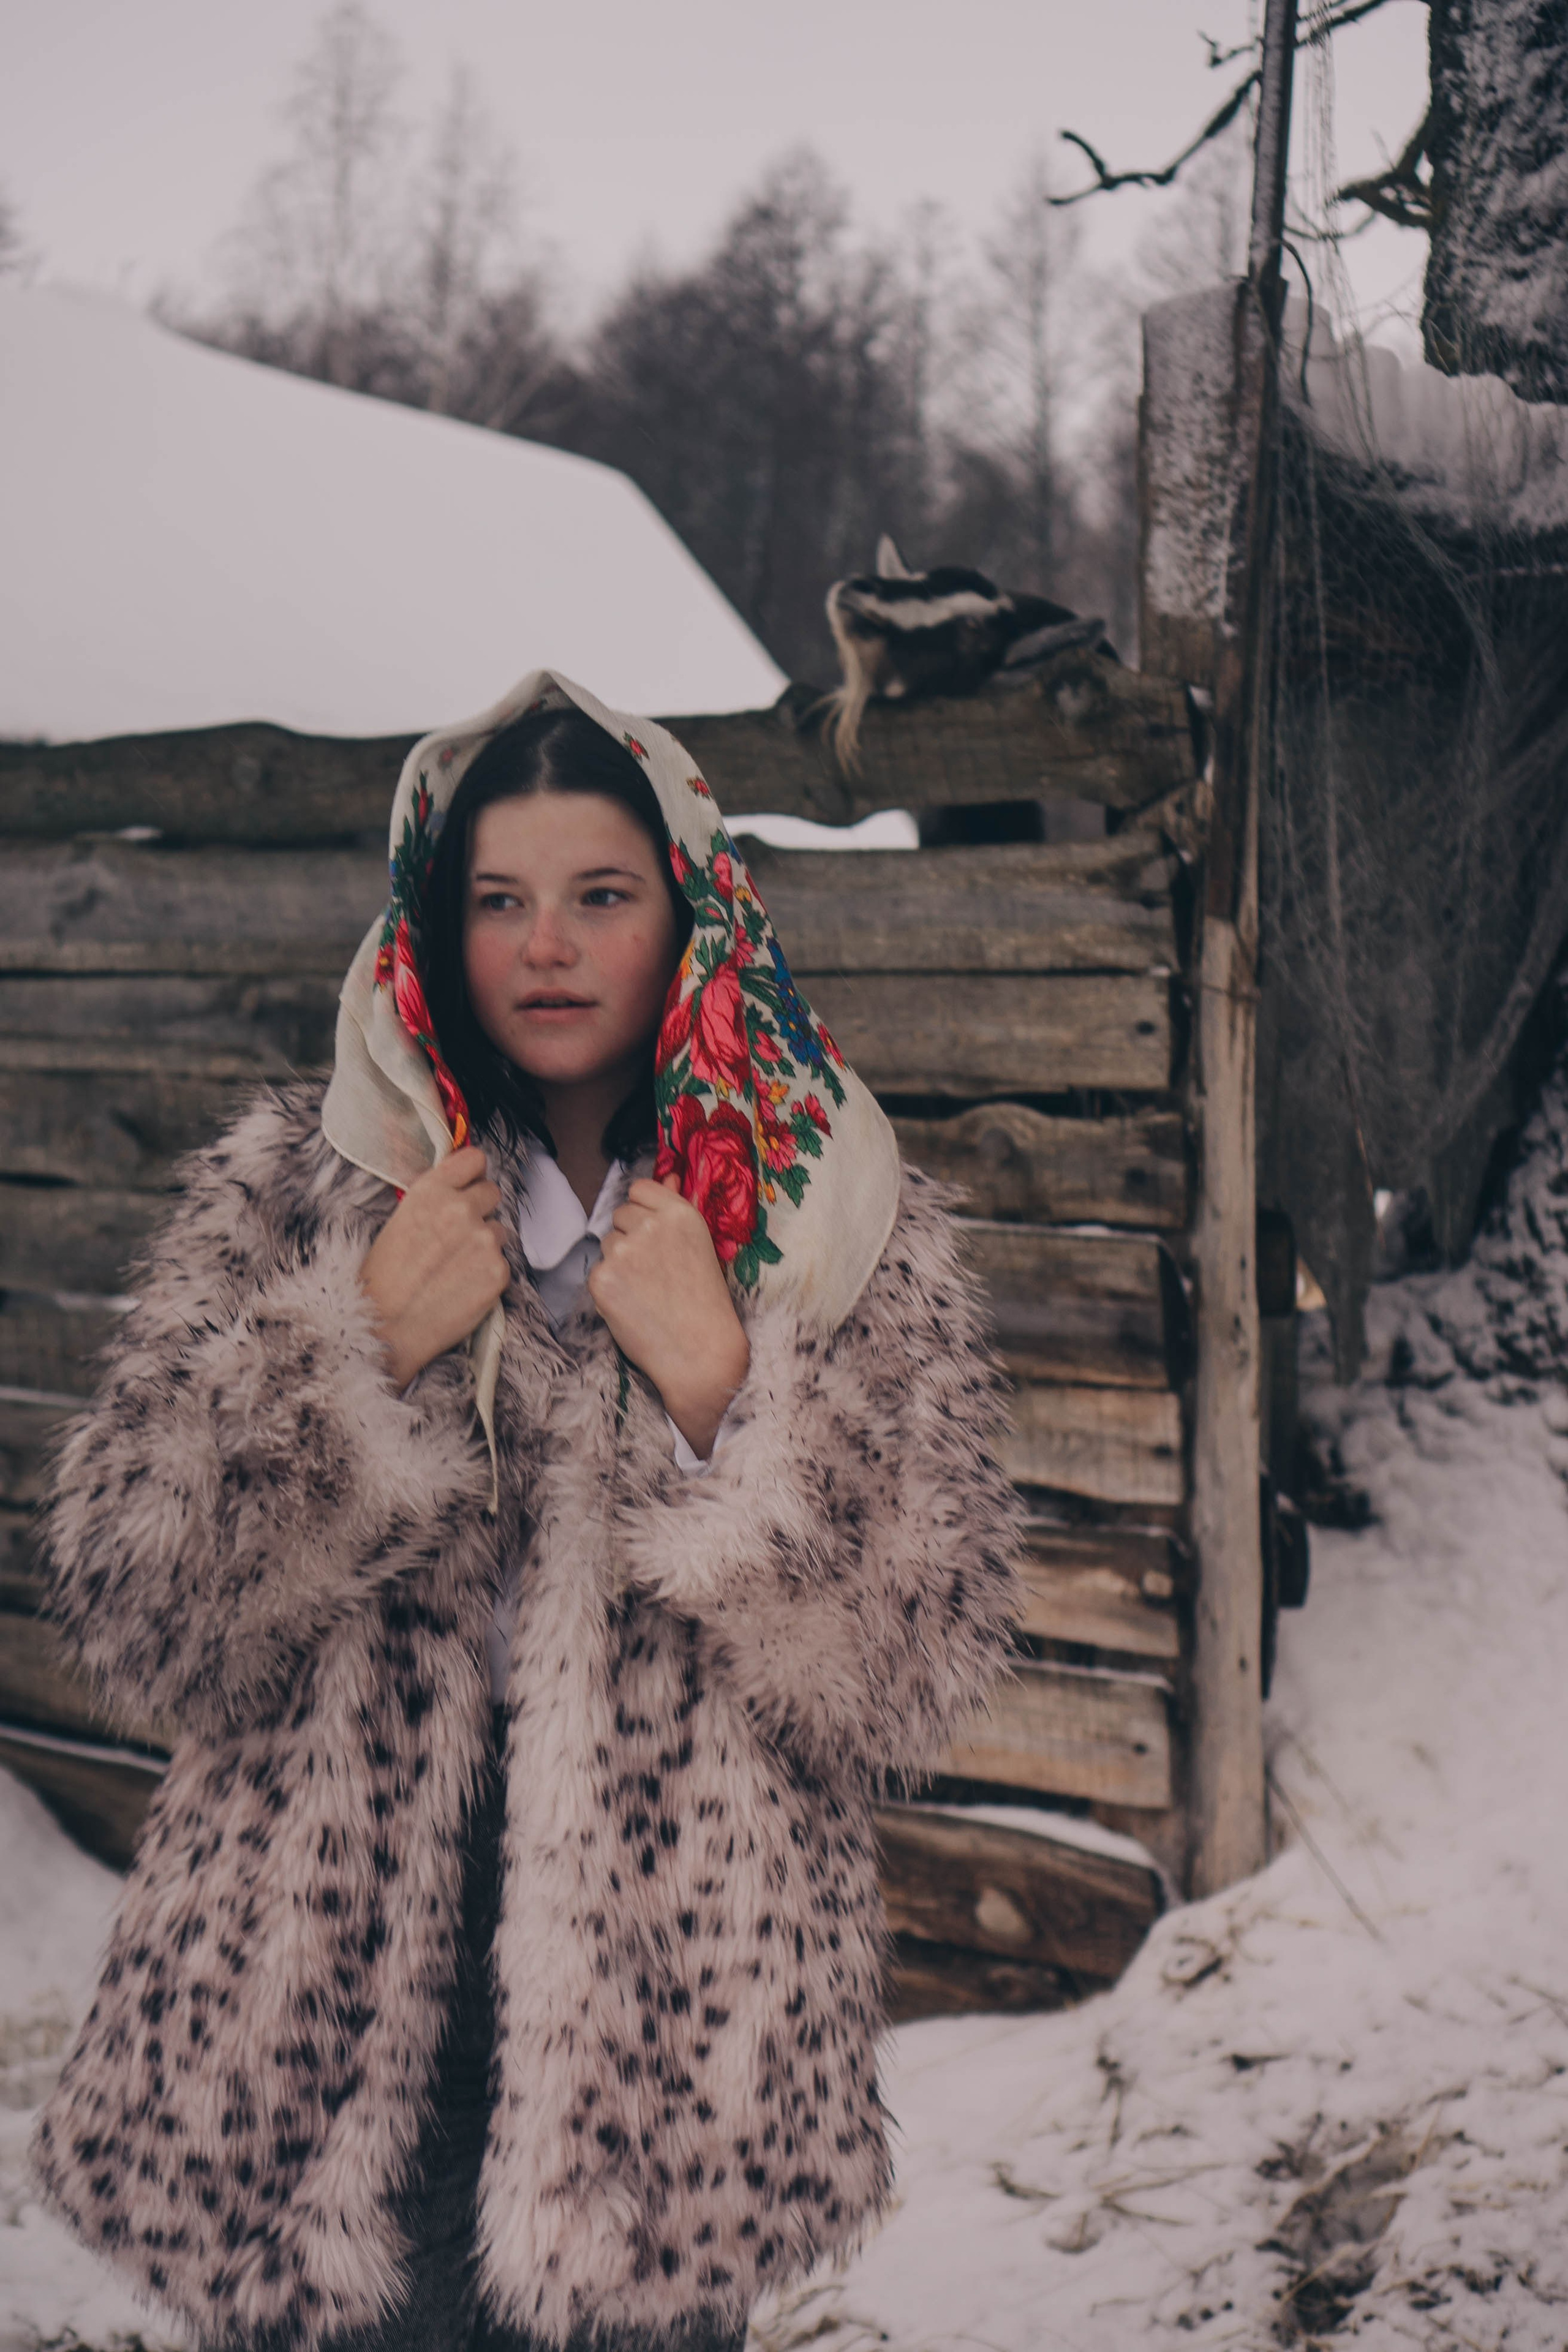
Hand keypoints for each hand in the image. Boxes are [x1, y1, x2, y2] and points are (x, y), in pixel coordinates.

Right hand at [359, 1147, 508, 1390]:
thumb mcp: (399, 1222)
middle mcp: (461, 1209)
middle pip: (492, 1192)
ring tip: (454, 1269)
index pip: (474, 1159)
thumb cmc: (383, 1278)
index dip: (472, 1175)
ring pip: (498, 1231)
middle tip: (458, 1236)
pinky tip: (462, 1288)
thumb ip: (433, 1201)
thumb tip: (459, 1190)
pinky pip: (502, 1263)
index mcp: (431, 1191)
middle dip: (479, 1210)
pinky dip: (488, 1274)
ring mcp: (484, 1240)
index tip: (468, 1186)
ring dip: (484, 1245)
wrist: (384, 1327)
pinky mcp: (499, 1271)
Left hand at [588, 1176, 749, 1459]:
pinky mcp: (602, 1279)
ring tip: (647, 1290)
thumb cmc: (705, 1300)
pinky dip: (610, 1287)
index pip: (640, 1189)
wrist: (699, 1352)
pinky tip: (633, 1304)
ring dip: (620, 1261)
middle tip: (655, 1270)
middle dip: (631, 1236)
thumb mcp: (700, 1245)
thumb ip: (678, 1206)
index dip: (644, 1211)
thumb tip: (669, 1174)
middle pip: (620, 1215)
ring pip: (608, 1243)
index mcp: (679, 1214)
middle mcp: (650, 1226)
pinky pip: (598, 1271)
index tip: (654, 1233)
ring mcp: (623, 1251)